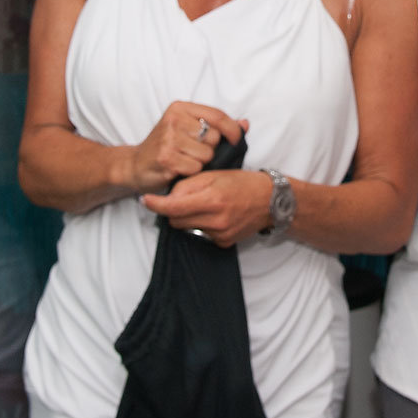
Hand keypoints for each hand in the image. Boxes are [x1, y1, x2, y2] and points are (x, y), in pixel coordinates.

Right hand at [126, 102, 245, 195]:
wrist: (135, 165)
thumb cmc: (166, 147)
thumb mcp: (188, 130)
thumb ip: (217, 126)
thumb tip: (245, 124)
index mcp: (181, 108)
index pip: (217, 115)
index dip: (233, 129)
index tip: (236, 140)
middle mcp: (174, 119)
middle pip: (214, 138)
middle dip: (209, 149)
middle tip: (192, 152)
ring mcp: (169, 138)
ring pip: (206, 154)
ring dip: (199, 163)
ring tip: (184, 161)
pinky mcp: (166, 157)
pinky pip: (195, 167)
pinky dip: (190, 172)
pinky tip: (177, 169)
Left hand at [141, 167, 273, 245]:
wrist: (271, 201)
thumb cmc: (242, 182)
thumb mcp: (215, 174)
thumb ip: (189, 185)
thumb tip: (169, 196)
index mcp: (212, 199)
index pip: (173, 206)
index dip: (156, 204)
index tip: (145, 199)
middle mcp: (215, 219)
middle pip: (176, 220)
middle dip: (173, 209)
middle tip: (183, 198)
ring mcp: (220, 234)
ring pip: (187, 228)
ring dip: (187, 217)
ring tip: (202, 205)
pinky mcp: (224, 242)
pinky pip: (201, 234)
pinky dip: (201, 225)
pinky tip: (215, 215)